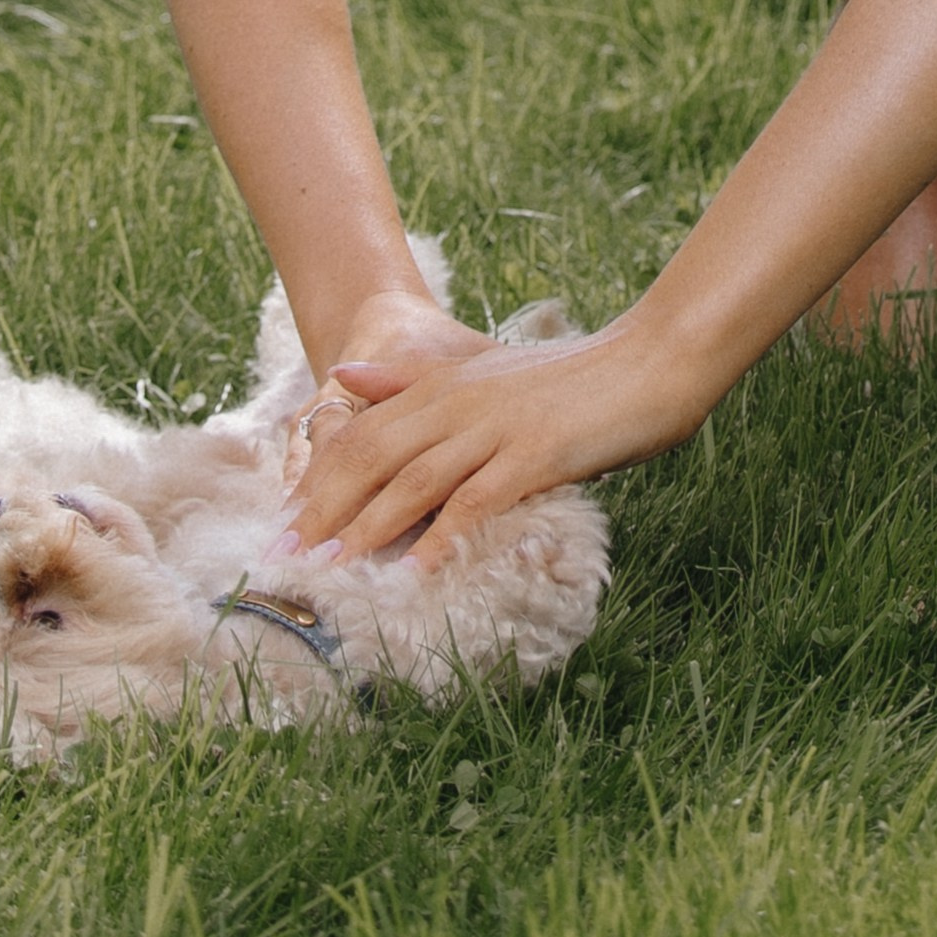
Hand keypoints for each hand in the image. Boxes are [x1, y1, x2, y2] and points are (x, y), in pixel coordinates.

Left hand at [276, 313, 711, 566]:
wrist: (651, 361)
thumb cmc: (572, 377)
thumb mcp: (484, 371)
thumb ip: (412, 380)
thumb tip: (343, 375)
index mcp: (444, 384)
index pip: (361, 432)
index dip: (317, 479)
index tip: (285, 526)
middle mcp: (459, 402)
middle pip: (373, 457)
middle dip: (325, 511)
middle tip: (287, 562)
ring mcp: (496, 427)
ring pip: (414, 481)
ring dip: (368, 530)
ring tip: (332, 574)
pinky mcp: (535, 453)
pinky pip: (476, 500)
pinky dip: (442, 537)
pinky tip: (418, 573)